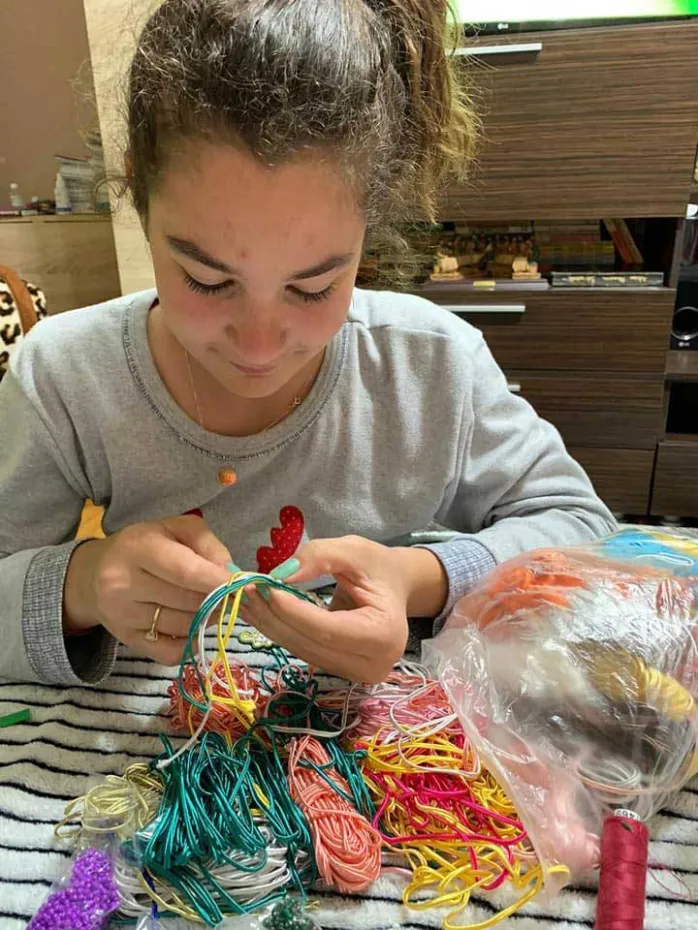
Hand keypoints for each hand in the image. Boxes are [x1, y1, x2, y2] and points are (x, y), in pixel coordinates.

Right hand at [63, 515, 230, 664]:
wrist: (93, 575)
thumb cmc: (145, 546)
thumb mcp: (175, 529)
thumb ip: (206, 543)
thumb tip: (229, 572)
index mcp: (138, 548)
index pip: (184, 570)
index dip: (217, 581)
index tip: (243, 586)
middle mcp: (123, 583)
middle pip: (188, 601)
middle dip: (217, 598)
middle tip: (229, 593)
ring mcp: (122, 616)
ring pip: (183, 626)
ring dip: (207, 617)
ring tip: (209, 604)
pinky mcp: (126, 640)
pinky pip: (171, 652)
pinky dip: (190, 641)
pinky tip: (193, 625)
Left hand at [241, 536, 445, 682]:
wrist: (395, 588)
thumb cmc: (379, 567)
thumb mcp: (355, 550)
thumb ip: (320, 556)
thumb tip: (280, 575)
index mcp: (385, 635)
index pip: (328, 628)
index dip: (293, 611)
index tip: (263, 588)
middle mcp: (372, 665)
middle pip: (310, 643)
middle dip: (274, 616)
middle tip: (243, 588)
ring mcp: (355, 674)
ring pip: (301, 649)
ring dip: (270, 623)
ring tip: (246, 596)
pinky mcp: (339, 672)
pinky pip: (302, 650)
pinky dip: (280, 628)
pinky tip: (260, 609)